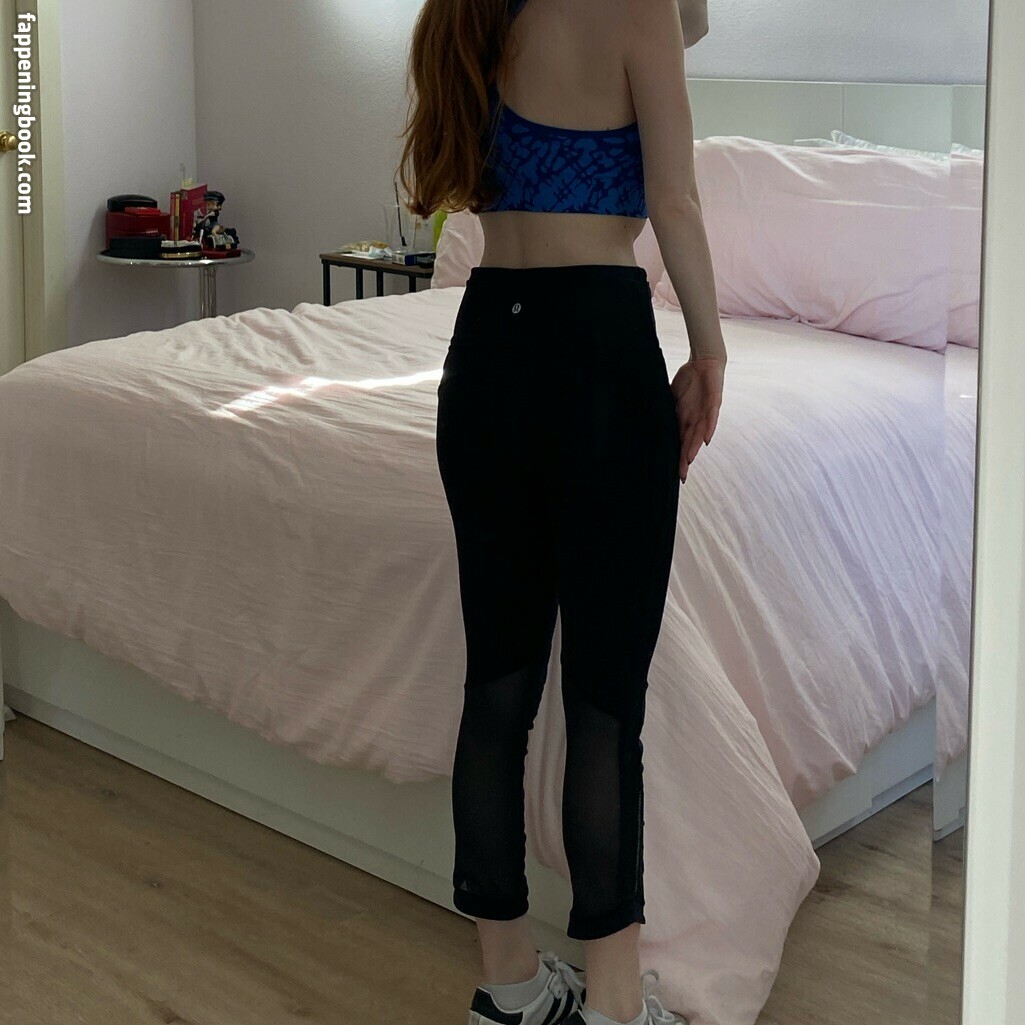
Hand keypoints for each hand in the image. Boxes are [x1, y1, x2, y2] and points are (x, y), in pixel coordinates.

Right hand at [670, 355, 724, 482]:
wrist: (704, 362)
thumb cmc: (689, 380)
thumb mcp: (672, 396)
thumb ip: (666, 408)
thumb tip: (651, 417)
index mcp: (685, 419)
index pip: (680, 442)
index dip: (678, 457)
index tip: (675, 474)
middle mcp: (696, 419)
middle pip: (690, 443)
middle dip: (685, 460)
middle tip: (681, 476)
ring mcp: (705, 412)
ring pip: (700, 434)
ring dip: (695, 447)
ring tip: (689, 460)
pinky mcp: (714, 402)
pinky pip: (712, 417)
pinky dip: (709, 428)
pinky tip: (706, 440)